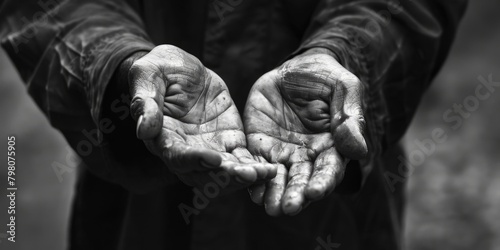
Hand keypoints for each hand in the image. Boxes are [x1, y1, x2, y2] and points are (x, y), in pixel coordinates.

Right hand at [128, 45, 276, 190]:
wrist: (180, 67)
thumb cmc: (158, 70)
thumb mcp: (148, 76)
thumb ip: (146, 102)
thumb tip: (144, 130)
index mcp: (163, 137)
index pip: (177, 156)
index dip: (194, 160)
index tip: (213, 159)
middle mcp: (186, 150)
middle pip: (205, 173)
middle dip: (226, 176)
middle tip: (247, 175)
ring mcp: (209, 148)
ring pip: (226, 171)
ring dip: (244, 175)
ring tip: (266, 173)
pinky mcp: (228, 140)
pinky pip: (242, 158)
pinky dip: (256, 166)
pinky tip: (272, 170)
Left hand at [244, 48, 367, 214]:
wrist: (295, 67)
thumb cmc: (326, 76)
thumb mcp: (343, 88)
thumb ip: (349, 118)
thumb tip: (359, 151)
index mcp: (332, 146)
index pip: (329, 169)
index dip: (323, 181)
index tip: (315, 191)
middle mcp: (307, 156)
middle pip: (302, 180)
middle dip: (296, 195)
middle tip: (288, 208)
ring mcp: (282, 152)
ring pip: (278, 178)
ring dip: (274, 194)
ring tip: (270, 207)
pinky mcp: (260, 145)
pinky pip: (255, 163)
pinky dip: (252, 177)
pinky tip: (251, 190)